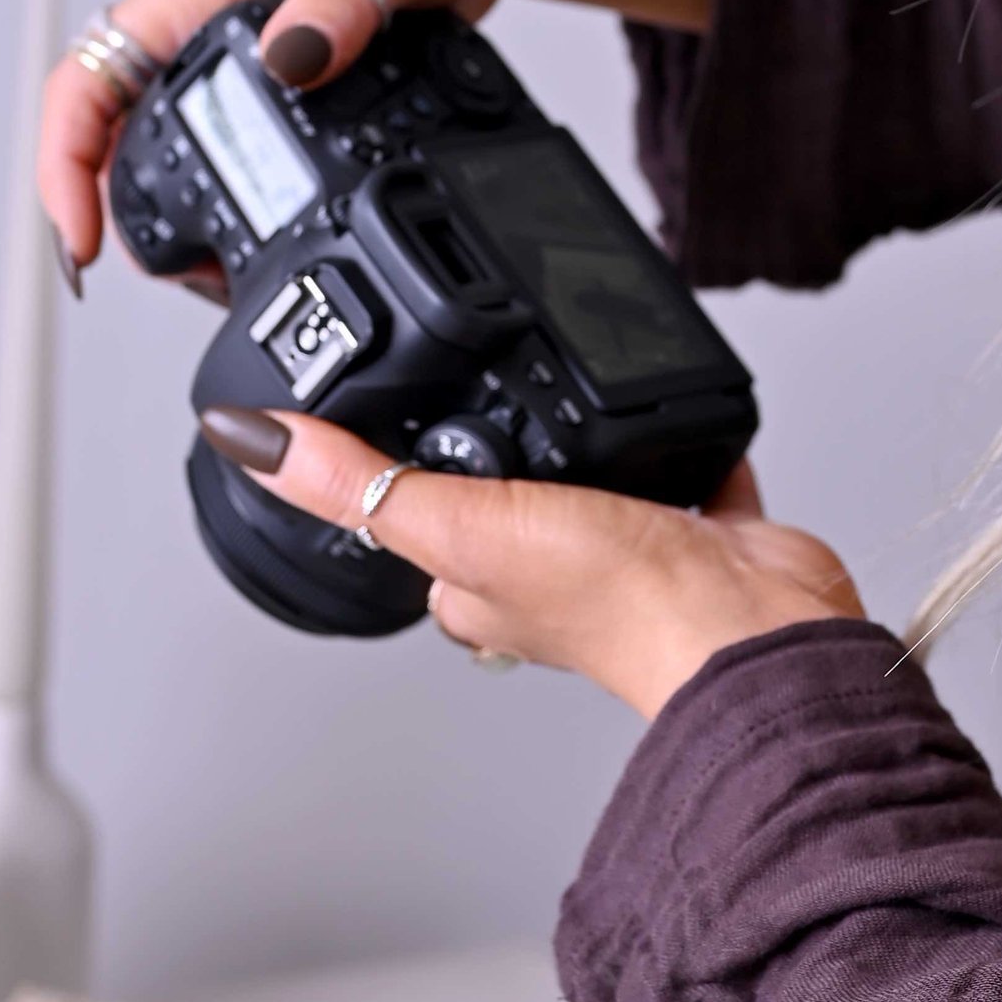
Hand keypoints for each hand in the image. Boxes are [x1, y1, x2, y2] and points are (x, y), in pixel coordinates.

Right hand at [38, 0, 728, 278]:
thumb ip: (337, 2)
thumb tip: (293, 59)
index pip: (87, 80)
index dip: (68, 165)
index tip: (88, 239)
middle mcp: (205, 20)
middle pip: (116, 128)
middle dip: (122, 209)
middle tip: (172, 275)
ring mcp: (245, 51)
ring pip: (169, 138)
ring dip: (176, 208)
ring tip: (211, 274)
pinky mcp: (287, 75)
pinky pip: (229, 139)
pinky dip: (231, 190)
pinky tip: (263, 232)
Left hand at [200, 411, 864, 719]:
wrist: (753, 620)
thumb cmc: (619, 605)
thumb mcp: (460, 521)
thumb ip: (358, 479)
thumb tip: (249, 438)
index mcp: (482, 587)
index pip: (413, 529)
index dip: (392, 480)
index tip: (375, 423)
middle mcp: (551, 573)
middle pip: (506, 500)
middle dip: (502, 450)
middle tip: (482, 384)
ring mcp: (630, 548)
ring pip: (593, 479)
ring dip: (587, 437)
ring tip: (572, 381)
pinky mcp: (702, 524)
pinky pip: (686, 464)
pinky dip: (681, 433)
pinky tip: (675, 398)